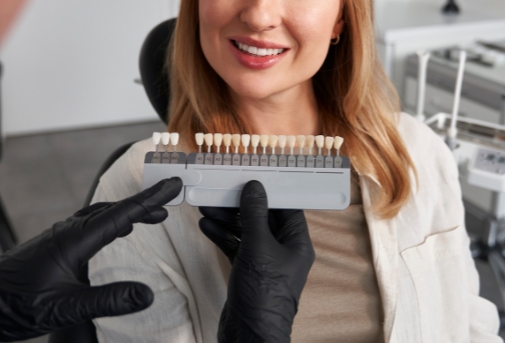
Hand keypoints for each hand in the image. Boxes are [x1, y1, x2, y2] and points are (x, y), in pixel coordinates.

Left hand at [0, 177, 182, 342]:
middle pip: (113, 209)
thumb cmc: (10, 306)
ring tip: (150, 216)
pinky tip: (114, 231)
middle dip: (143, 204)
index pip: (121, 214)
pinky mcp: (52, 246)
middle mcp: (67, 232)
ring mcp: (58, 237)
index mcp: (73, 240)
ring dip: (127, 213)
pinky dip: (110, 221)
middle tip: (169, 200)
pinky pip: (88, 224)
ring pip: (100, 215)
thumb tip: (147, 295)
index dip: (150, 200)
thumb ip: (108, 300)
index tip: (173, 185)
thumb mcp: (64, 308)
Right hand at [199, 180, 314, 342]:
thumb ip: (255, 215)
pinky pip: (236, 247)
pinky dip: (222, 236)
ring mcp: (265, 263)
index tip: (251, 178)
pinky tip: (207, 226)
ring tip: (207, 207)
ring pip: (247, 232)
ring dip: (227, 219)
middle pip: (264, 218)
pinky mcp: (248, 272)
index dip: (270, 192)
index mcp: (297, 243)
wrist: (249, 334)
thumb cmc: (263, 294)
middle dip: (241, 205)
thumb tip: (255, 188)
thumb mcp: (258, 247)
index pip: (287, 208)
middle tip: (221, 191)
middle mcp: (283, 251)